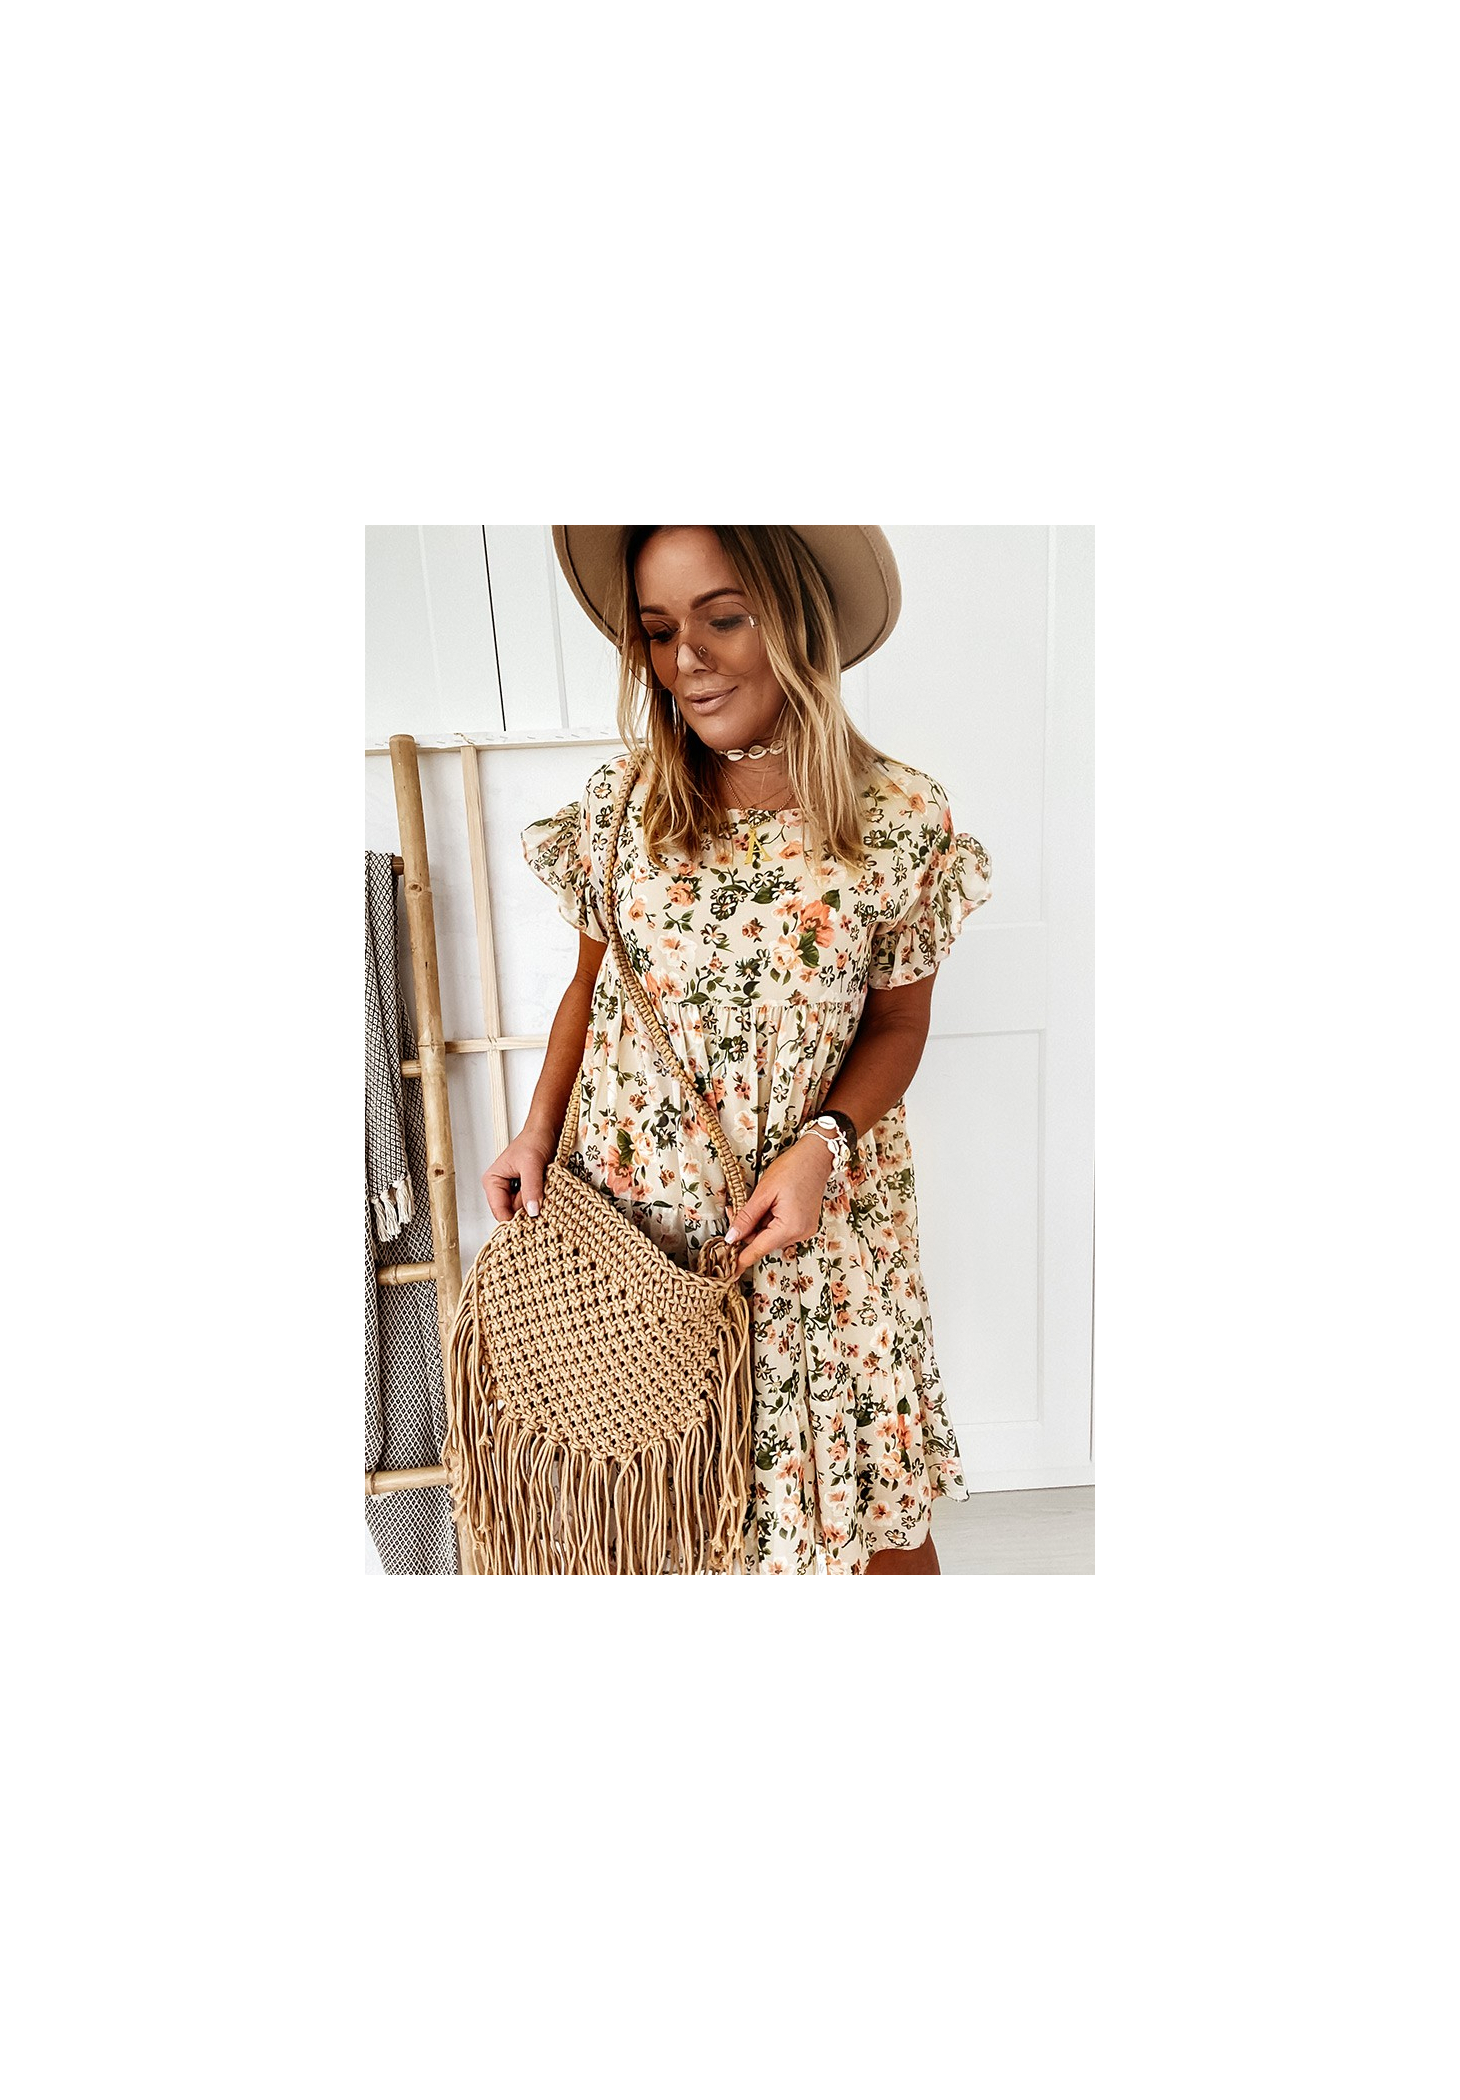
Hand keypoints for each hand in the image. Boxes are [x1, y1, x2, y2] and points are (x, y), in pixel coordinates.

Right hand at [482, 1128, 555, 1224]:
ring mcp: (516, 1190)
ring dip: (537, 1206)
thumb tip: (532, 1210)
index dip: (514, 1220)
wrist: (547, 1130)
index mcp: (493, 1181)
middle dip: (528, 1212)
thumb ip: (531, 1187)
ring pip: (525, 1210)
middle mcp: (502, 1188)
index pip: (499, 1211)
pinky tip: (548, 1193)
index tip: (530, 1224)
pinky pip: (534, 1204)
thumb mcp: (532, 1164)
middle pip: (513, 1213)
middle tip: (543, 1207)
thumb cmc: (534, 1139)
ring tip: (546, 1193)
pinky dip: (542, 1202)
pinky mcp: (529, 1190)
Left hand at [723, 1135, 832, 1276]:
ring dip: (759, 1225)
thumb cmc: (793, 1168)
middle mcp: (800, 1234)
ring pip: (772, 1237)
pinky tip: (770, 1205)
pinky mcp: (806, 1225)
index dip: (742, 1260)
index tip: (730, 1273)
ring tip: (758, 1201)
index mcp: (790, 1227)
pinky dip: (771, 1222)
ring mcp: (805, 1230)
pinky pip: (782, 1230)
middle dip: (747, 1230)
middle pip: (764, 1243)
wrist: (816, 1156)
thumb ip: (746, 1217)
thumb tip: (732, 1237)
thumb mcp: (763, 1192)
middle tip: (733, 1210)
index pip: (759, 1249)